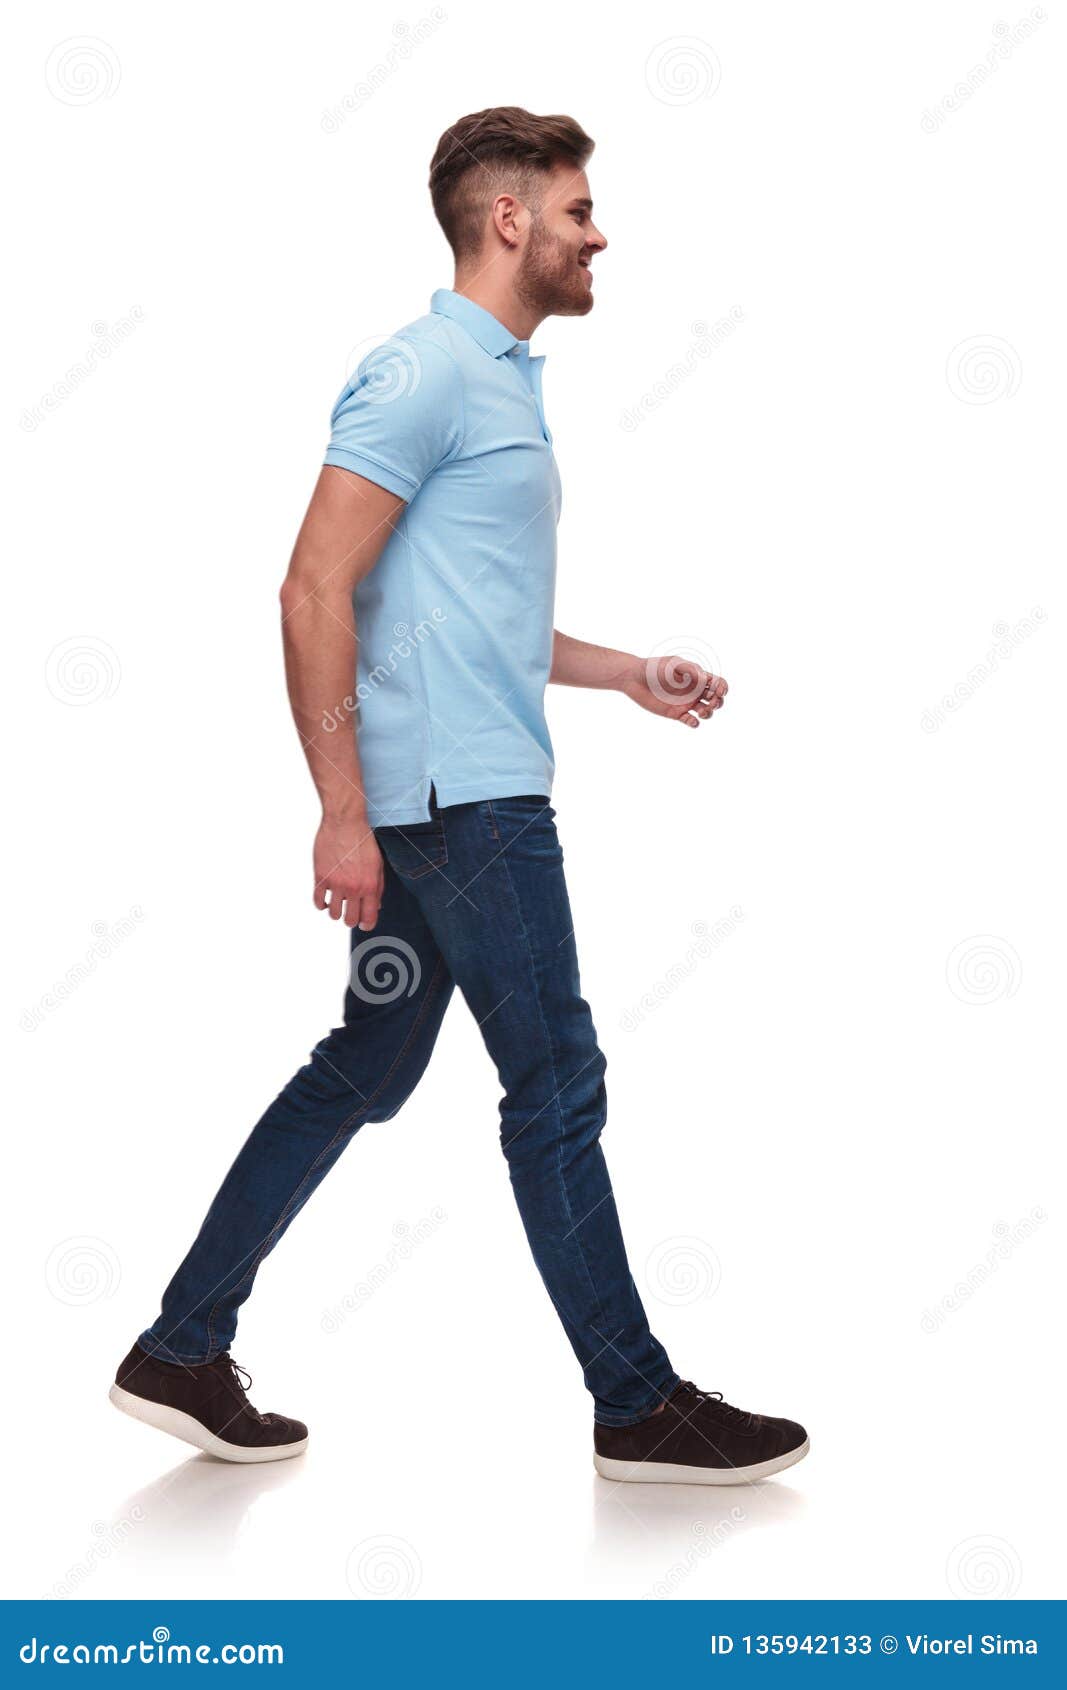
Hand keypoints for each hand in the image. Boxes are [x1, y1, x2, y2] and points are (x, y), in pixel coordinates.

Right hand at [313, 813, 384, 928]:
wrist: (345, 823)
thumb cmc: (362, 840)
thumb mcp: (377, 864)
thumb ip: (378, 887)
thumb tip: (376, 905)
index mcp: (370, 886)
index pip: (369, 917)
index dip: (367, 925)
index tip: (364, 924)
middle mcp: (353, 888)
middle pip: (350, 920)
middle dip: (350, 920)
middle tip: (350, 914)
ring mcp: (336, 884)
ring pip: (333, 914)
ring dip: (335, 912)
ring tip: (337, 904)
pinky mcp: (321, 877)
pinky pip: (318, 901)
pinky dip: (321, 904)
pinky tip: (325, 899)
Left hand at [623, 655, 728, 727]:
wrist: (635, 679)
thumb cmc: (654, 667)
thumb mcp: (673, 664)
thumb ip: (689, 670)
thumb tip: (705, 679)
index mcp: (697, 677)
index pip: (717, 683)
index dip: (723, 688)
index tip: (719, 691)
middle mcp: (694, 690)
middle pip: (716, 699)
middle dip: (718, 702)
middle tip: (711, 703)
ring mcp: (686, 703)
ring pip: (706, 712)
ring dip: (709, 713)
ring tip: (701, 713)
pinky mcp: (676, 713)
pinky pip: (691, 722)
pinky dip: (695, 723)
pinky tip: (692, 720)